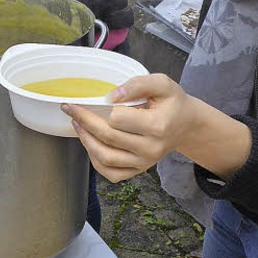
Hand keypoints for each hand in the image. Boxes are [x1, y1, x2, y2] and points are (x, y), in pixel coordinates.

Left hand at [64, 73, 251, 183]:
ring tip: (77, 125)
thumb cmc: (172, 103)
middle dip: (83, 122)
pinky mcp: (139, 170)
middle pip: (107, 137)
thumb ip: (137, 84)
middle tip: (70, 109)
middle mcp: (150, 148)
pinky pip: (111, 173)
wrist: (186, 125)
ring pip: (105, 159)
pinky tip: (90, 144)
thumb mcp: (162, 84)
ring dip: (85, 141)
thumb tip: (112, 96)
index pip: (117, 119)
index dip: (99, 109)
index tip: (87, 100)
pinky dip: (95, 161)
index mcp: (156, 126)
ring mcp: (144, 162)